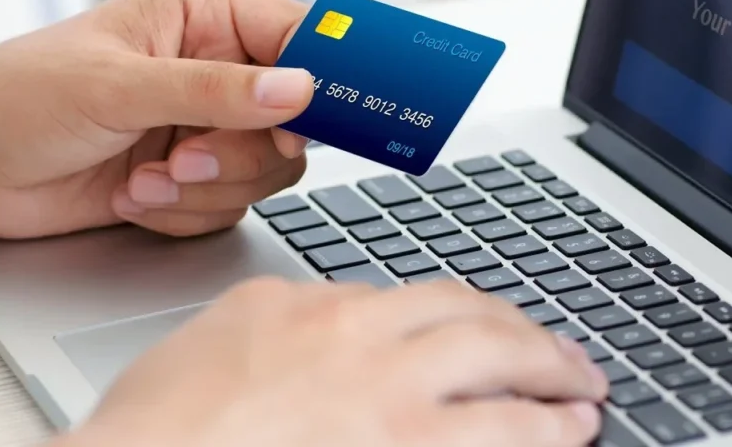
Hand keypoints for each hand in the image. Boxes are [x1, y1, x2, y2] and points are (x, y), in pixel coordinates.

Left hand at [0, 0, 314, 237]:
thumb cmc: (17, 97)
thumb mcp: (117, 87)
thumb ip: (214, 92)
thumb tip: (299, 90)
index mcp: (205, 16)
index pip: (298, 38)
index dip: (323, 79)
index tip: (314, 119)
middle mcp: (215, 69)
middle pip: (294, 120)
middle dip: (240, 152)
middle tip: (185, 158)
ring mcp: (204, 127)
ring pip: (266, 171)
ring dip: (205, 188)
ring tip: (145, 179)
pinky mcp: (190, 178)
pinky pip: (230, 207)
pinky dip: (182, 213)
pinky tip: (132, 196)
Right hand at [51, 278, 608, 446]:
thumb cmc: (148, 437)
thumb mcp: (208, 352)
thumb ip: (271, 334)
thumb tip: (310, 336)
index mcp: (302, 306)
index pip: (405, 300)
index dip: (457, 320)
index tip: (479, 334)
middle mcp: (354, 336)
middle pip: (467, 317)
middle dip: (524, 333)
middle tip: (560, 354)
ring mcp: (386, 393)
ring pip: (499, 361)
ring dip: (552, 372)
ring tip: (583, 389)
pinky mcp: (407, 446)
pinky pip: (502, 432)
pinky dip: (544, 429)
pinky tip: (566, 432)